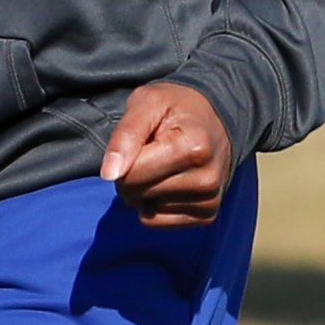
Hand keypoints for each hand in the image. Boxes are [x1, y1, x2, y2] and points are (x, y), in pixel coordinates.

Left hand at [100, 82, 231, 226]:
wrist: (215, 116)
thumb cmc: (176, 105)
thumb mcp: (147, 102)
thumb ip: (125, 135)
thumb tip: (109, 174)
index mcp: (193, 147)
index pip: (131, 174)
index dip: (123, 158)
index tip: (139, 140)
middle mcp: (206, 179)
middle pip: (136, 194)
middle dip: (132, 174)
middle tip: (150, 151)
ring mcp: (209, 200)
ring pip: (146, 211)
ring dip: (145, 189)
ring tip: (163, 163)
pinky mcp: (208, 215)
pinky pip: (159, 223)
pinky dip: (156, 204)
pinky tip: (170, 181)